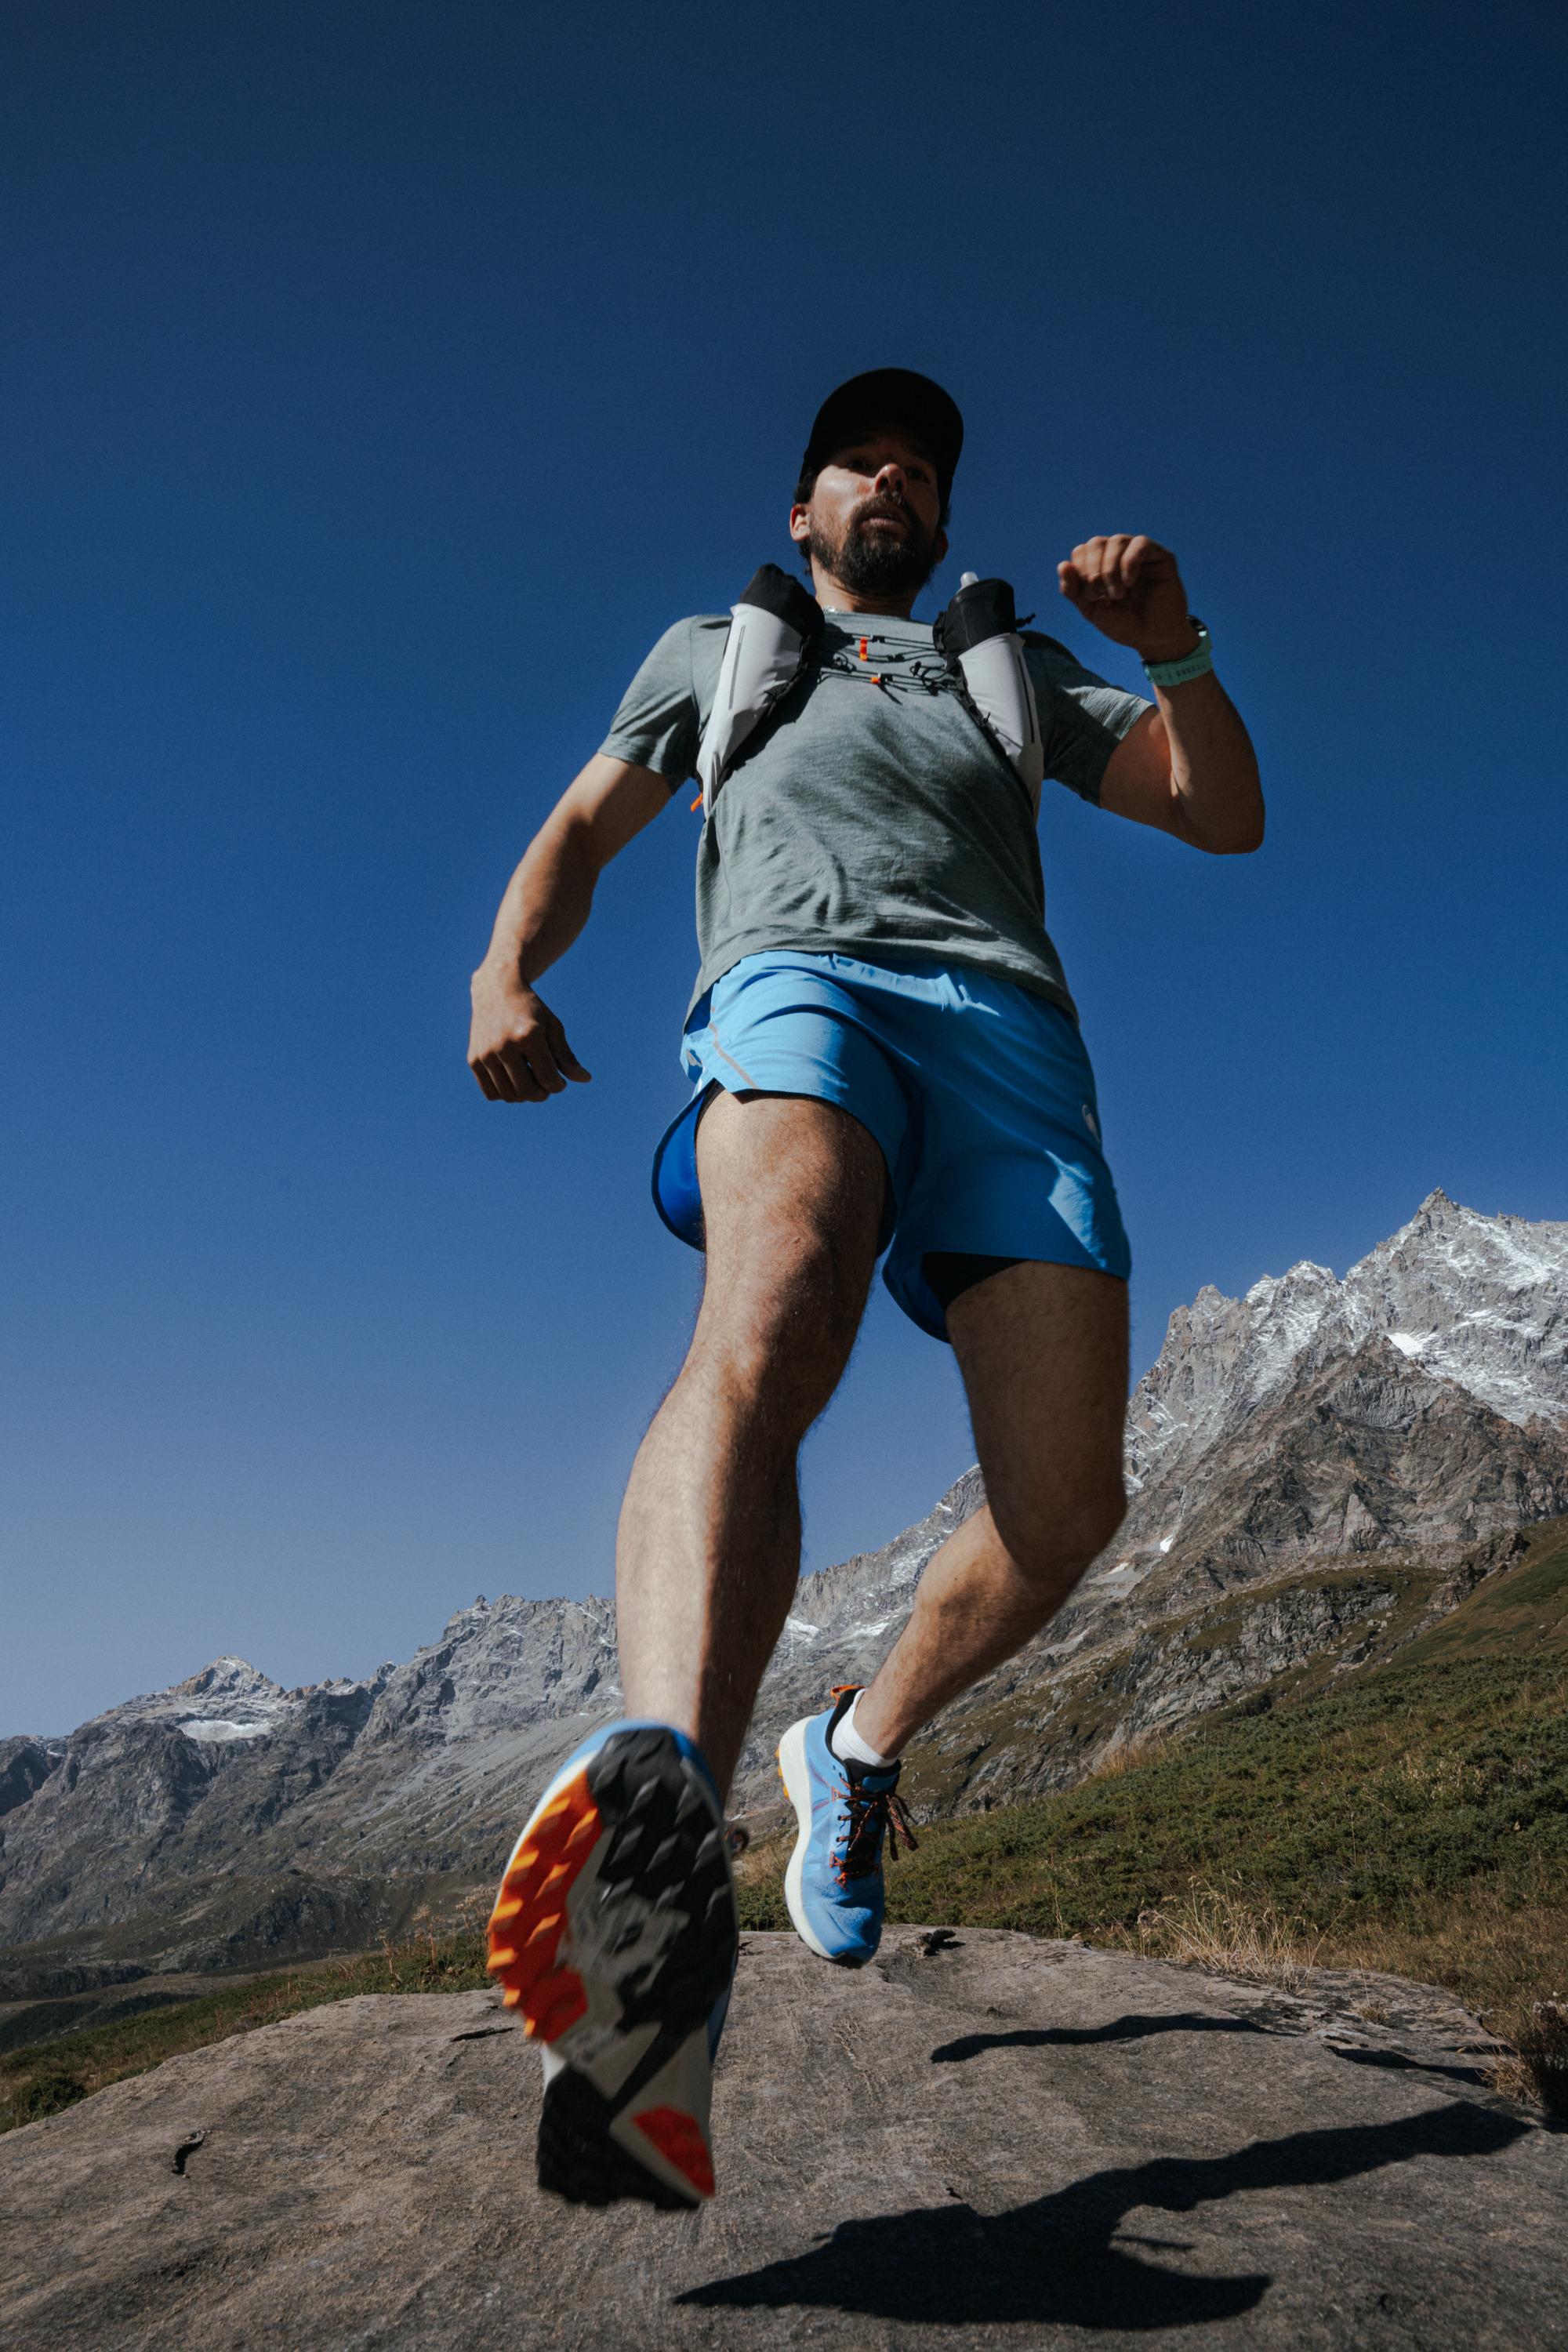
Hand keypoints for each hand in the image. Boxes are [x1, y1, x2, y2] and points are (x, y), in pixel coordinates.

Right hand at [468, 967, 590, 1102]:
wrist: (496, 992)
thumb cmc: (531, 1011)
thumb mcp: (553, 1027)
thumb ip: (567, 1056)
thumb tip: (586, 1079)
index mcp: (529, 1036)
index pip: (548, 1079)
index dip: (558, 1086)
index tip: (560, 1081)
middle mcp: (504, 1046)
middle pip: (528, 1092)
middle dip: (542, 1094)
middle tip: (545, 1084)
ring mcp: (486, 1054)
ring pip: (509, 1096)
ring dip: (524, 1095)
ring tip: (530, 1080)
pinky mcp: (473, 1060)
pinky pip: (492, 1094)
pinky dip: (506, 1094)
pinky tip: (514, 1080)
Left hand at [1056, 536, 1197, 662]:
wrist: (1151, 639)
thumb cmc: (1124, 624)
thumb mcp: (1091, 610)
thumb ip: (1074, 590)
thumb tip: (1062, 565)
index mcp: (1102, 564)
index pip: (1082, 550)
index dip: (1080, 570)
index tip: (1090, 596)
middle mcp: (1120, 555)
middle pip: (1096, 542)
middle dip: (1093, 570)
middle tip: (1102, 595)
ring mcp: (1140, 554)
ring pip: (1117, 541)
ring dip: (1110, 569)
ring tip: (1117, 594)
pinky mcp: (1160, 556)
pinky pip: (1141, 544)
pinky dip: (1129, 562)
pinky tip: (1129, 582)